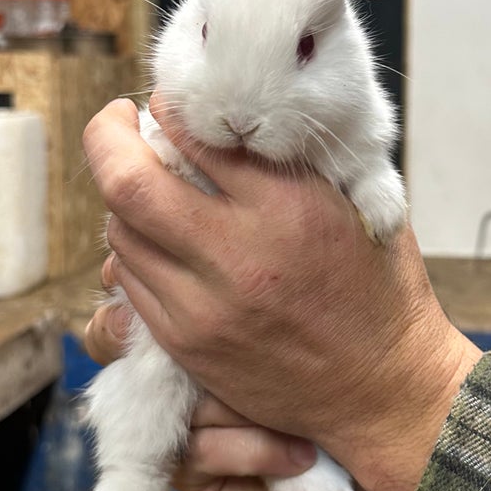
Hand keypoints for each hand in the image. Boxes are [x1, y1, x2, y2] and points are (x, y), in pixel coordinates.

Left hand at [83, 97, 480, 490]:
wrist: (383, 388)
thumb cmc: (378, 287)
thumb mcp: (357, 203)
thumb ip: (294, 158)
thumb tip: (230, 117)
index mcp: (287, 207)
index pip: (193, 135)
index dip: (167, 107)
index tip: (165, 101)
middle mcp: (237, 256)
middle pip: (126, 184)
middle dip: (107, 139)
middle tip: (117, 123)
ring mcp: (204, 308)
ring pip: (119, 234)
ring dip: (122, 200)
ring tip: (144, 186)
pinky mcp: (187, 344)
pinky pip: (131, 283)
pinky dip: (134, 251)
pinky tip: (157, 241)